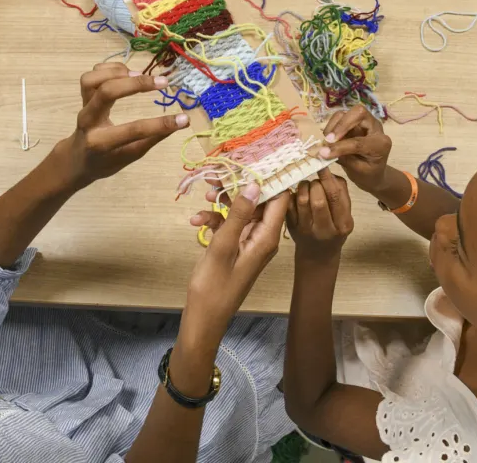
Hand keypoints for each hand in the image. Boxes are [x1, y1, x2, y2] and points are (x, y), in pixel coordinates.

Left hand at [54, 63, 190, 187]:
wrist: (76, 159)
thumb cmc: (105, 161)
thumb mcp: (130, 156)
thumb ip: (151, 138)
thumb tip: (181, 122)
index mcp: (101, 142)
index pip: (134, 130)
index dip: (161, 124)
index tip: (184, 119)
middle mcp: (89, 121)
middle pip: (106, 92)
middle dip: (136, 83)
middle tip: (163, 83)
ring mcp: (83, 106)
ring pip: (92, 79)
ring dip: (117, 72)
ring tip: (139, 74)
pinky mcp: (83, 96)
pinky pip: (92, 75)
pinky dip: (110, 69)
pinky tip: (127, 72)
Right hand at [182, 184, 286, 335]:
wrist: (204, 318)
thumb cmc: (215, 287)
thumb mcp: (224, 246)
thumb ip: (238, 214)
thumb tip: (254, 184)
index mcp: (267, 237)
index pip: (280, 199)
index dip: (271, 178)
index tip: (256, 158)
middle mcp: (263, 237)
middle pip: (258, 201)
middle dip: (239, 186)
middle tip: (218, 172)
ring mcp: (249, 242)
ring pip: (241, 212)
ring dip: (222, 202)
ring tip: (204, 194)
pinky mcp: (235, 247)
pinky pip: (229, 226)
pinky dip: (214, 220)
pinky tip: (196, 220)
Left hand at [285, 169, 352, 259]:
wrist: (318, 255)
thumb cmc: (334, 230)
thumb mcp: (345, 216)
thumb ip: (342, 194)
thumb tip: (329, 171)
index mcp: (343, 224)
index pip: (335, 196)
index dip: (328, 177)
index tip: (322, 164)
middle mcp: (324, 229)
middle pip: (318, 198)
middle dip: (316, 183)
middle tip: (316, 181)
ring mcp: (305, 230)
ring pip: (302, 199)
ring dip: (303, 186)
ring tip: (306, 186)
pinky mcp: (291, 227)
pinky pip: (290, 204)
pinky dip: (292, 194)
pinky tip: (297, 194)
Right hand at [317, 106, 391, 189]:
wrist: (373, 172)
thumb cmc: (368, 174)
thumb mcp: (358, 172)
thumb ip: (343, 159)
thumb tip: (323, 151)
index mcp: (381, 144)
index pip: (359, 141)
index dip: (340, 147)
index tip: (324, 153)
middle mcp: (375, 128)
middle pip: (358, 112)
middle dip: (341, 125)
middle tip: (328, 140)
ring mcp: (364, 122)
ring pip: (346, 113)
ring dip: (333, 126)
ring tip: (326, 141)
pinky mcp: (354, 121)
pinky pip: (340, 117)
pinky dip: (331, 126)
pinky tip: (329, 139)